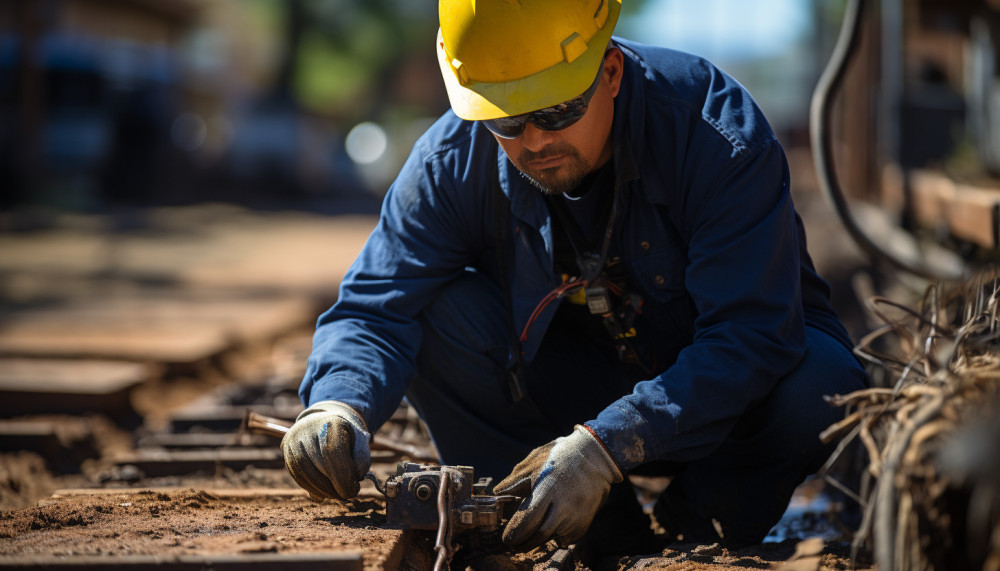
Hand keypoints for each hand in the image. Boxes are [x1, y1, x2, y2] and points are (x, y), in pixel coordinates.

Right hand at [280, 401, 370, 499]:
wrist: (324, 420)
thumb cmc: (346, 435)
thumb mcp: (360, 442)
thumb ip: (361, 460)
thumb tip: (355, 479)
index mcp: (331, 423)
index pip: (334, 454)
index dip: (344, 477)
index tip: (354, 490)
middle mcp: (308, 429)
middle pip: (318, 465)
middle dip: (334, 487)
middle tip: (345, 495)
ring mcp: (294, 439)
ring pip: (305, 473)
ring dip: (322, 490)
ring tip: (335, 494)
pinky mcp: (286, 450)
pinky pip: (297, 474)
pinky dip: (311, 487)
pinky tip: (323, 492)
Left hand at [494, 425, 622, 549]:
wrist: (595, 455)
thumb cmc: (559, 455)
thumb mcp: (534, 460)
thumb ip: (515, 480)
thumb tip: (498, 493)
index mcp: (547, 488)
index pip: (527, 520)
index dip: (515, 533)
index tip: (507, 539)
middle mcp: (564, 504)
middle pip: (540, 534)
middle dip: (524, 542)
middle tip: (515, 545)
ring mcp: (577, 513)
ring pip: (554, 537)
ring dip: (540, 539)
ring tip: (531, 535)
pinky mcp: (586, 518)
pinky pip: (568, 538)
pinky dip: (557, 537)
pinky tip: (551, 529)